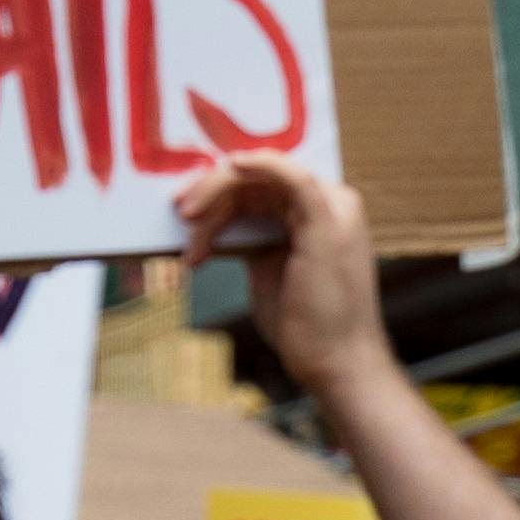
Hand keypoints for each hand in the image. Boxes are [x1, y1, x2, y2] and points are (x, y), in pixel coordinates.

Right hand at [173, 148, 393, 401]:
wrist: (332, 362)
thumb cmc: (334, 305)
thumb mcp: (324, 238)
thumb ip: (299, 188)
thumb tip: (253, 157)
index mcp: (329, 199)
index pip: (274, 170)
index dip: (238, 171)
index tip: (206, 182)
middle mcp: (306, 209)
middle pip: (249, 185)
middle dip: (214, 196)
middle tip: (184, 214)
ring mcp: (283, 231)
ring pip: (234, 209)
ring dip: (207, 223)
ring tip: (190, 251)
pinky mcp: (263, 253)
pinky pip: (230, 232)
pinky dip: (210, 240)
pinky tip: (195, 257)